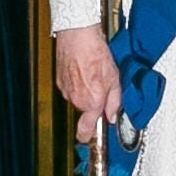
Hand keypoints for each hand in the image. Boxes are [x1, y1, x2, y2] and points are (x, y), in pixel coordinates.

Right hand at [55, 24, 121, 143]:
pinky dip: (76, 82)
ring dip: (84, 91)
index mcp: (91, 102)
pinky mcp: (60, 80)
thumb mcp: (115, 79)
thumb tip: (113, 115)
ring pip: (77, 98)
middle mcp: (76, 99)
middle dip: (92, 104)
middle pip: (84, 110)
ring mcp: (65, 90)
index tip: (87, 139)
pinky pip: (70, 87)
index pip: (85, 129)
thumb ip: (114, 101)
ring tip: (92, 74)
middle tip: (101, 88)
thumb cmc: (95, 54)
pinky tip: (83, 69)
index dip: (86, 137)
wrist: (78, 36)